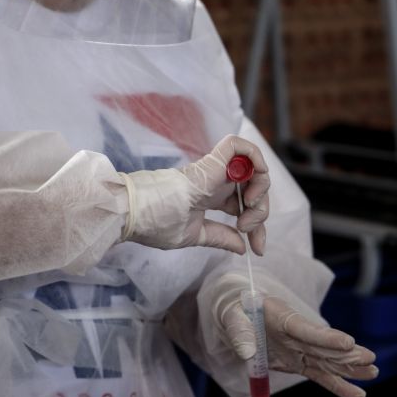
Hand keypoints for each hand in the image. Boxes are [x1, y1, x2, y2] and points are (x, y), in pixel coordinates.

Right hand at [120, 135, 269, 253]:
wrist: (135, 213)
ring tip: (249, 209)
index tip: (258, 250)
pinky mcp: (213, 159)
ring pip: (254, 167)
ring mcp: (216, 169)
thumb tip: (242, 247)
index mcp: (211, 197)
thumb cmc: (155, 222)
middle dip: (261, 214)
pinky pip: (240, 146)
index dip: (257, 228)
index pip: (244, 207)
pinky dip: (255, 159)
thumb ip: (220, 237)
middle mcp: (217, 182)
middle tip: (248, 230)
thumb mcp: (195, 235)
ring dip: (261, 190)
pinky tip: (252, 185)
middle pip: (254, 190)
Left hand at [219, 293, 377, 396]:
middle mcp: (296, 334)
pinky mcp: (298, 361)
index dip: (327, 338)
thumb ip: (239, 332)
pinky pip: (320, 374)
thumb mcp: (229, 317)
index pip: (307, 329)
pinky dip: (337, 384)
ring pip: (328, 360)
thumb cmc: (234, 310)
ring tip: (372, 372)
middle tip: (369, 360)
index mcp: (282, 318)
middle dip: (347, 354)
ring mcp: (300, 348)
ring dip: (349, 368)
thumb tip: (246, 353)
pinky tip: (356, 392)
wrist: (235, 312)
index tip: (347, 342)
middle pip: (324, 346)